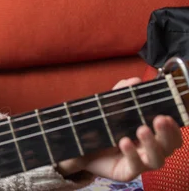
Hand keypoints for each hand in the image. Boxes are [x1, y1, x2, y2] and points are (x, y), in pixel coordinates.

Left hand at [57, 77, 183, 182]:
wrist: (79, 147)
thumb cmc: (101, 128)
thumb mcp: (109, 108)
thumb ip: (121, 94)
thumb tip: (133, 80)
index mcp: (151, 134)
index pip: (171, 133)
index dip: (174, 126)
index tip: (167, 114)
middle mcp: (149, 149)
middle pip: (169, 146)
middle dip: (167, 133)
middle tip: (159, 119)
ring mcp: (140, 162)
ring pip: (157, 160)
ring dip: (152, 144)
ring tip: (142, 130)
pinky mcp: (126, 172)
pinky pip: (135, 166)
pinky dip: (132, 154)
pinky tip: (124, 142)